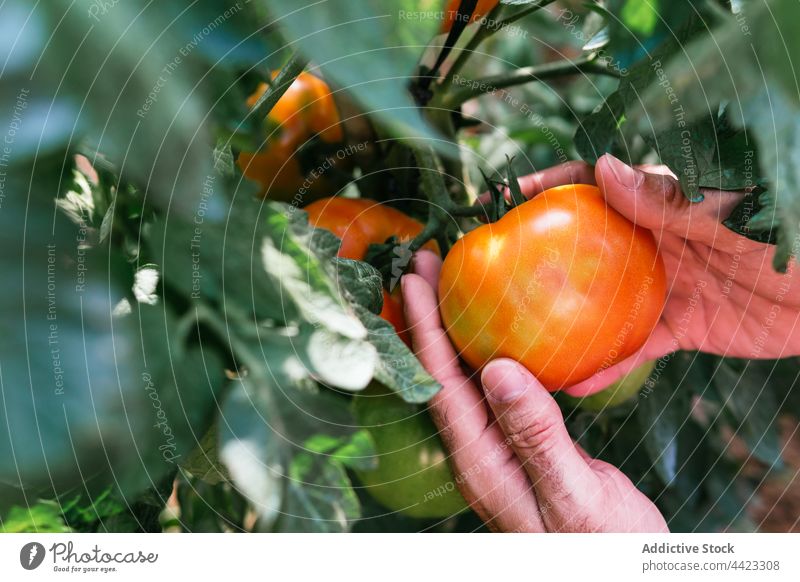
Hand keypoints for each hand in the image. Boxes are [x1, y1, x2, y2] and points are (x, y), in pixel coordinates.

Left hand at [401, 252, 668, 531]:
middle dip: (428, 316)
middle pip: (443, 373)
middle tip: (420, 262)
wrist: (624, 573)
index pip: (441, 385)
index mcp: (482, 462)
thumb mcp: (574, 494)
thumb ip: (537, 436)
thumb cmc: (602, 547)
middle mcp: (480, 451)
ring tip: (449, 281)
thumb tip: (498, 369)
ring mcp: (499, 447)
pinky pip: (495, 387)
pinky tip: (500, 328)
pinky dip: (488, 347)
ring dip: (454, 326)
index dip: (424, 331)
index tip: (411, 281)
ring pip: (465, 376)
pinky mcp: (522, 444)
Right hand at [494, 156, 799, 395]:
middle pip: (584, 248)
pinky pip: (634, 347)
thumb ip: (673, 200)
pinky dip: (607, 364)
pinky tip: (575, 382)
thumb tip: (604, 170)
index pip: (594, 186)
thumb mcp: (735, 214)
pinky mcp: (681, 327)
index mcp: (663, 203)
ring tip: (517, 337)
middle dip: (539, 258)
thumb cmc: (794, 239)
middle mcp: (654, 242)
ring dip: (563, 318)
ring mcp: (664, 286)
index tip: (503, 197)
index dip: (548, 187)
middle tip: (492, 275)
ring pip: (600, 303)